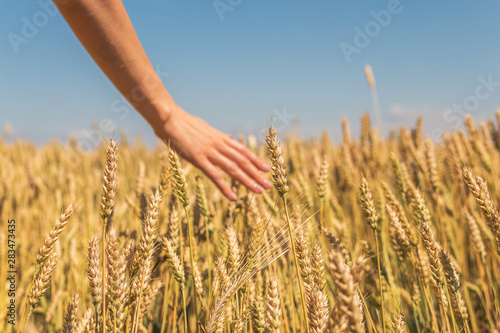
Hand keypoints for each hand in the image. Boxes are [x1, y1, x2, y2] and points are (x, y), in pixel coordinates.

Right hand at [154, 104, 271, 199]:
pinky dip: (225, 187)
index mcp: (221, 138)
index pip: (243, 151)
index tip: (266, 169)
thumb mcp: (206, 128)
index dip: (256, 160)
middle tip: (269, 185)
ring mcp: (210, 152)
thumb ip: (218, 135)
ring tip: (258, 191)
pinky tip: (233, 197)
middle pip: (243, 161)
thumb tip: (229, 137)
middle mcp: (219, 145)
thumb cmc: (184, 123)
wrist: (169, 118)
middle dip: (257, 174)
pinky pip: (215, 176)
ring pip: (234, 169)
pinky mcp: (198, 159)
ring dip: (247, 181)